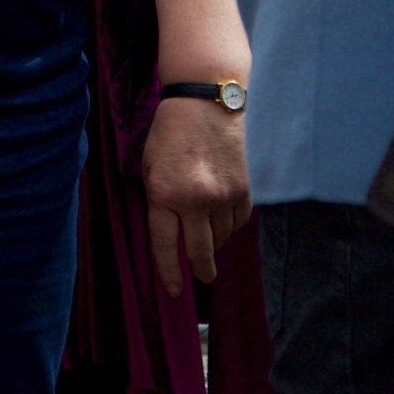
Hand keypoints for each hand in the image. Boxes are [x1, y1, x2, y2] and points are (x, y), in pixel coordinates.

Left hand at [142, 92, 251, 294]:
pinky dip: (232, 224)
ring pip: (221, 237)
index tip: (174, 292)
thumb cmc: (171, 131)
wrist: (206, 101)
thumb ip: (157, 200)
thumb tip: (170, 234)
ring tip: (210, 237)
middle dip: (201, 270)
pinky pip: (239, 221)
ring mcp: (223, 195)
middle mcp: (194, 199)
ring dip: (215, 242)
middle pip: (199, 252)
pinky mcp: (244, 188)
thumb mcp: (149, 165)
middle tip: (203, 278)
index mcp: (164, 194)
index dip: (169, 273)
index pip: (164, 246)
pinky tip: (224, 216)